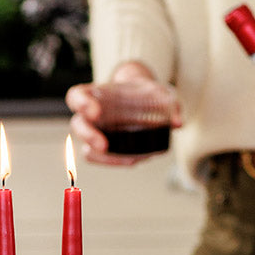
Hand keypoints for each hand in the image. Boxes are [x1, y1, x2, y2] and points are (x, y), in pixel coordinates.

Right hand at [66, 62, 180, 165]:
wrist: (143, 99)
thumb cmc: (146, 93)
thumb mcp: (159, 91)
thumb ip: (170, 103)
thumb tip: (178, 123)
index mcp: (96, 95)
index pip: (76, 96)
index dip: (80, 104)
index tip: (93, 111)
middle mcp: (91, 116)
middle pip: (77, 125)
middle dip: (88, 136)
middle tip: (103, 145)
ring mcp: (97, 133)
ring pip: (87, 149)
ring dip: (103, 158)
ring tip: (128, 159)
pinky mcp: (105, 149)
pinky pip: (102, 160)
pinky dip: (115, 162)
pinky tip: (132, 160)